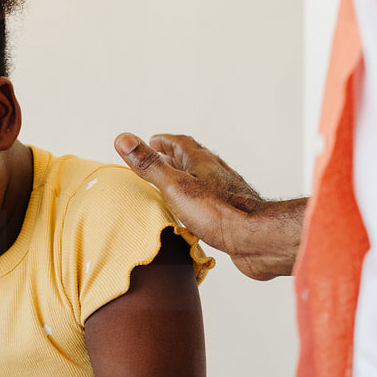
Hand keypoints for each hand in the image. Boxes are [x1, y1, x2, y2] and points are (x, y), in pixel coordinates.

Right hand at [114, 133, 304, 280]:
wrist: (254, 237)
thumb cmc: (217, 211)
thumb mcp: (174, 185)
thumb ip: (149, 164)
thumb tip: (122, 138)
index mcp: (202, 162)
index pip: (182, 143)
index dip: (165, 141)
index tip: (152, 140)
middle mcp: (216, 173)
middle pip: (194, 159)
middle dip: (176, 157)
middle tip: (161, 158)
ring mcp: (227, 193)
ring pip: (204, 180)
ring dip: (189, 179)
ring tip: (175, 185)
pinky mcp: (233, 214)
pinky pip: (212, 201)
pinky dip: (199, 200)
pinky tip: (195, 213)